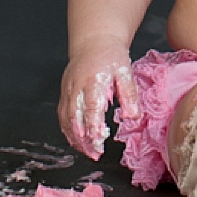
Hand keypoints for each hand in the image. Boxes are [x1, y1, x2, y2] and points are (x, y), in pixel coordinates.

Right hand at [59, 42, 140, 159]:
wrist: (94, 42)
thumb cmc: (111, 56)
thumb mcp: (125, 71)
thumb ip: (129, 94)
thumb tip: (133, 116)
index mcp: (93, 80)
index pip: (91, 106)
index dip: (93, 125)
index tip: (99, 140)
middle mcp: (76, 87)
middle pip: (76, 117)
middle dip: (84, 138)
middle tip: (95, 154)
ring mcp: (68, 91)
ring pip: (66, 119)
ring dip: (75, 139)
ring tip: (88, 152)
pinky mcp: (64, 94)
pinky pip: (63, 116)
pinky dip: (69, 131)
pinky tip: (78, 141)